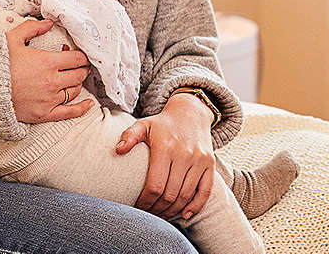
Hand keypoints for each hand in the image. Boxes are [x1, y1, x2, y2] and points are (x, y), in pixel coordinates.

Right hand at [5, 19, 94, 122]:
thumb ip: (32, 28)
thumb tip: (48, 22)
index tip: (80, 56)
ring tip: (76, 79)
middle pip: (78, 74)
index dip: (81, 56)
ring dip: (78, 84)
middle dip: (82, 69)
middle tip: (81, 67)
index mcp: (48, 62)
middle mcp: (52, 81)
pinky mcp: (44, 114)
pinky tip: (89, 104)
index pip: (76, 59)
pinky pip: (69, 112)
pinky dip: (82, 108)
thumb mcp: (12, 39)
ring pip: (74, 91)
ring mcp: (49, 99)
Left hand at [115, 93, 215, 219]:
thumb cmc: (162, 124)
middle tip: (148, 215)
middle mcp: (184, 154)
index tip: (138, 208)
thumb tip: (118, 150)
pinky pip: (205, 191)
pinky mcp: (210, 164)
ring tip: (161, 215)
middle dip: (157, 209)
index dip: (146, 202)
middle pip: (170, 194)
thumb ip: (129, 136)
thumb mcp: (143, 125)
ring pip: (186, 195)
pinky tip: (184, 214)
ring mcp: (199, 160)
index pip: (155, 185)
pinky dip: (195, 206)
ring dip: (172, 210)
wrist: (191, 112)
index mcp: (165, 147)